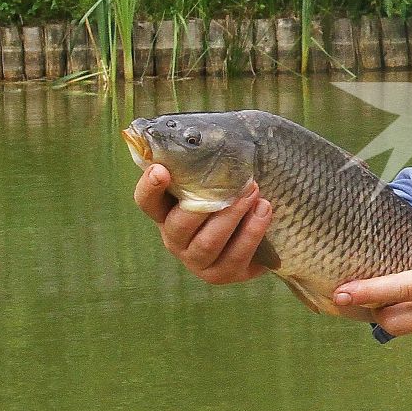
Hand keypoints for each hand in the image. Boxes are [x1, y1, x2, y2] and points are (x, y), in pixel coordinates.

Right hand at [133, 164, 273, 285]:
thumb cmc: (235, 194)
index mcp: (166, 212)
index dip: (150, 187)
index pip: (147, 201)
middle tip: (240, 181)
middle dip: (208, 203)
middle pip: (179, 225)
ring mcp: (197, 261)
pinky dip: (252, 233)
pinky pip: (235, 257)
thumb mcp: (220, 177)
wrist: (265, 231)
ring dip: (232, 216)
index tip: (161, 170)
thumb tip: (216, 136)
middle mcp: (175, 239)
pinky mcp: (223, 274)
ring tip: (254, 194)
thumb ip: (210, 163)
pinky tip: (265, 211)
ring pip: (207, 244)